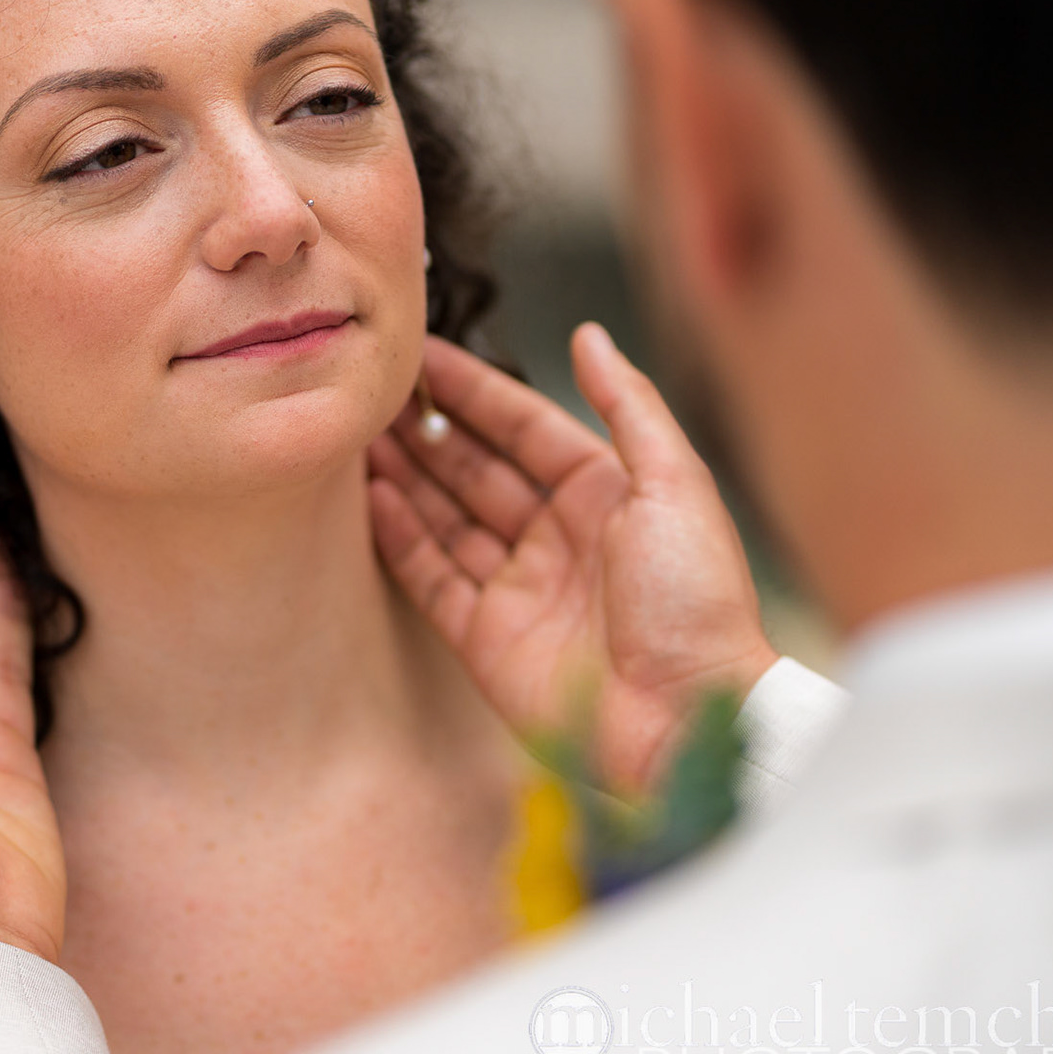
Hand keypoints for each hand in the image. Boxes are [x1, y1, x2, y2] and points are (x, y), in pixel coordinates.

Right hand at [369, 325, 776, 791]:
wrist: (686, 717)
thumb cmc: (695, 600)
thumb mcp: (676, 484)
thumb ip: (629, 405)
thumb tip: (589, 336)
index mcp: (606, 495)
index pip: (525, 428)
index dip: (475, 390)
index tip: (421, 355)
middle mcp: (558, 536)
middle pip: (478, 469)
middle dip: (429, 428)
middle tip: (374, 391)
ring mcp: (519, 587)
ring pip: (447, 517)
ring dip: (406, 475)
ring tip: (357, 434)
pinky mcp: (486, 638)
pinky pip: (433, 577)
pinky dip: (401, 537)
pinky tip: (372, 497)